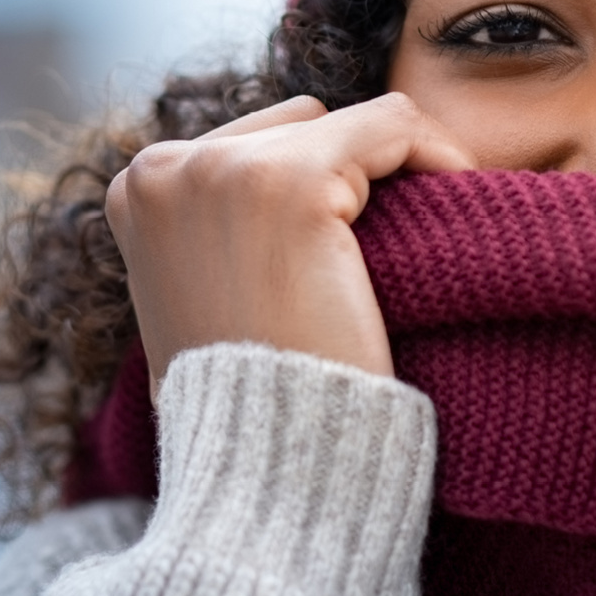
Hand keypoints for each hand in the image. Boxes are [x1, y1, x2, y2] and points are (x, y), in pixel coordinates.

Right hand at [105, 92, 475, 396]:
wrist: (265, 470)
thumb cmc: (250, 402)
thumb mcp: (207, 297)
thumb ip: (222, 231)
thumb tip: (286, 199)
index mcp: (137, 188)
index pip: (257, 142)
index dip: (325, 188)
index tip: (369, 242)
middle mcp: (163, 166)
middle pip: (301, 126)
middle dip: (352, 179)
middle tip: (398, 251)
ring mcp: (221, 169)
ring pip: (352, 124)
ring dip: (395, 173)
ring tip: (423, 240)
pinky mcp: (289, 183)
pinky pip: (392, 125)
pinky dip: (436, 155)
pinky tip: (457, 199)